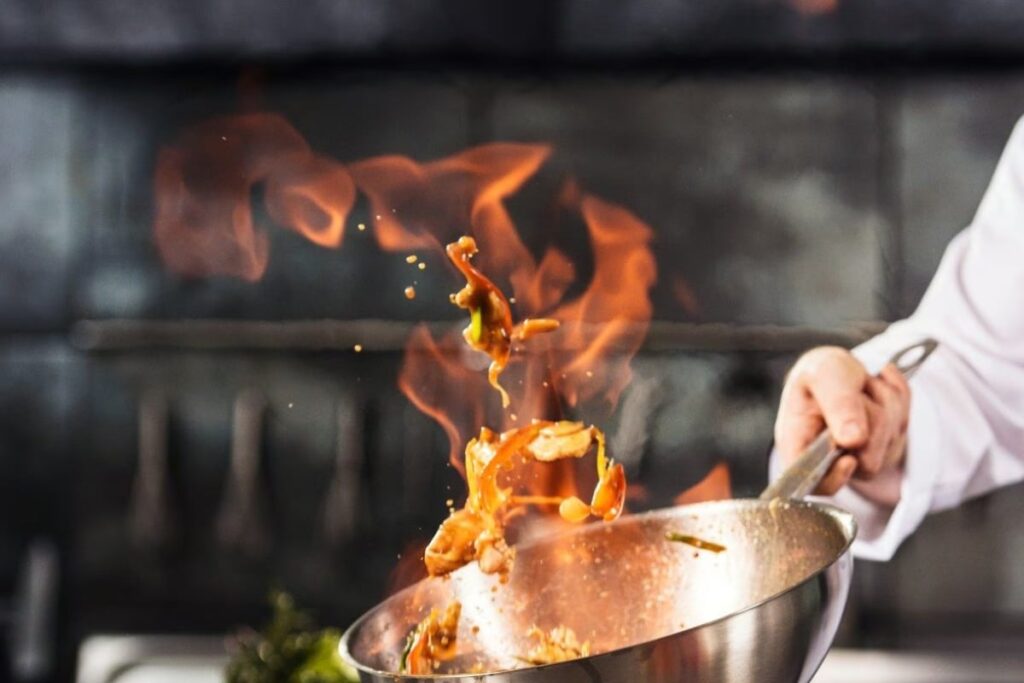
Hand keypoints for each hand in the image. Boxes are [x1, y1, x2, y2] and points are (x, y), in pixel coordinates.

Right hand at [774, 346, 909, 500]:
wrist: (843, 365)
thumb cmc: (822, 372)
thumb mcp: (822, 373)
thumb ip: (837, 404)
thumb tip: (852, 440)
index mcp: (798, 443)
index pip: (812, 483)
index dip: (834, 478)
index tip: (849, 459)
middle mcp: (828, 457)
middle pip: (866, 462)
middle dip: (871, 419)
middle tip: (856, 392)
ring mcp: (862, 455)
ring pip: (890, 442)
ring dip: (886, 403)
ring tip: (863, 387)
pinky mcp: (887, 447)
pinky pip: (906, 426)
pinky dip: (898, 399)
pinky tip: (878, 388)